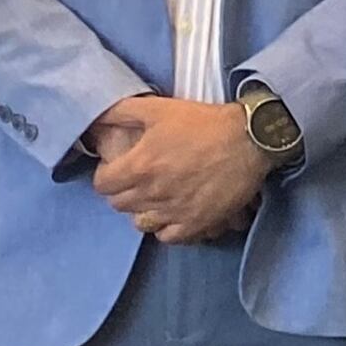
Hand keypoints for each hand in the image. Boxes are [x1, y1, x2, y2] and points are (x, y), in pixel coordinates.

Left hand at [88, 94, 268, 243]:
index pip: (102, 185)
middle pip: (119, 205)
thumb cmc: (203, 123)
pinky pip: (168, 237)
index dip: (107, 176)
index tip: (118, 169)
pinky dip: (166, 228)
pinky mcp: (198, 222)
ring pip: (141, 223)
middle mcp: (153, 193)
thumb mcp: (158, 108)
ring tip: (156, 198)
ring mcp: (175, 211)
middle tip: (139, 181)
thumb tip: (96, 117)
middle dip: (124, 192)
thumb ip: (121, 112)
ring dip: (144, 211)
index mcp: (139, 166)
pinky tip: (173, 214)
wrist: (249, 139)